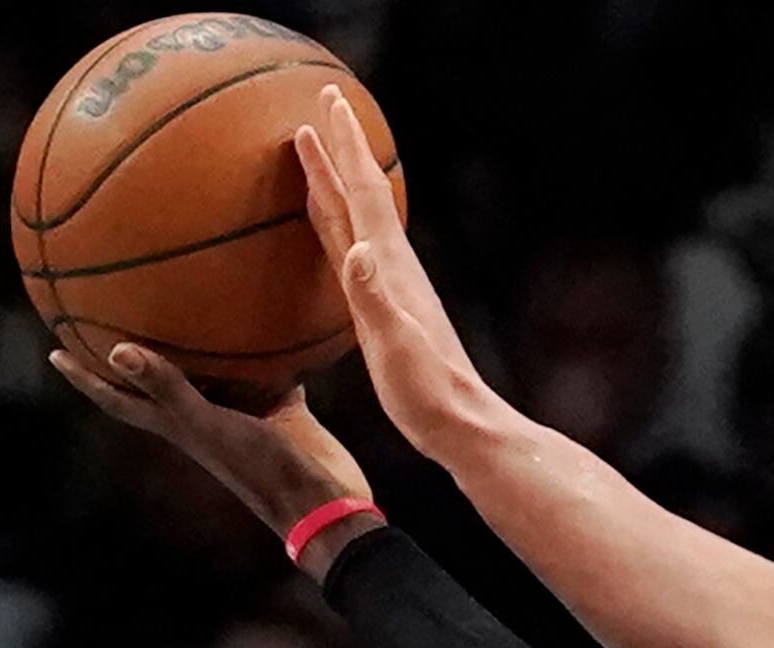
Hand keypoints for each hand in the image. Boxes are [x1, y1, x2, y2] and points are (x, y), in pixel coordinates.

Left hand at [49, 345, 373, 558]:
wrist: (325, 502)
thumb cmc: (263, 469)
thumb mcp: (211, 426)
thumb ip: (169, 388)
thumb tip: (117, 349)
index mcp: (177, 425)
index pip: (117, 398)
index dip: (84, 377)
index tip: (53, 350)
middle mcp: (204, 417)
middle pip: (157, 380)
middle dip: (133, 353)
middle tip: (108, 315)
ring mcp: (244, 413)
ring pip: (214, 371)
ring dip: (200, 344)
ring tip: (184, 305)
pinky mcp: (283, 409)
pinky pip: (269, 370)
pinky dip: (267, 347)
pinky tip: (270, 320)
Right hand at [293, 86, 493, 454]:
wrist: (459, 424)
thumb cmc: (427, 391)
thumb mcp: (396, 346)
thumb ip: (374, 298)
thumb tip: (359, 250)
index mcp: (389, 267)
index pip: (363, 193)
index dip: (345, 149)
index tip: (328, 102)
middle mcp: (390, 266)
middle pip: (359, 191)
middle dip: (341, 145)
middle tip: (323, 97)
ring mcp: (387, 284)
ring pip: (353, 215)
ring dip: (334, 177)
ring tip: (314, 145)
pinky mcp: (382, 306)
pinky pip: (349, 248)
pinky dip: (335, 222)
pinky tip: (331, 221)